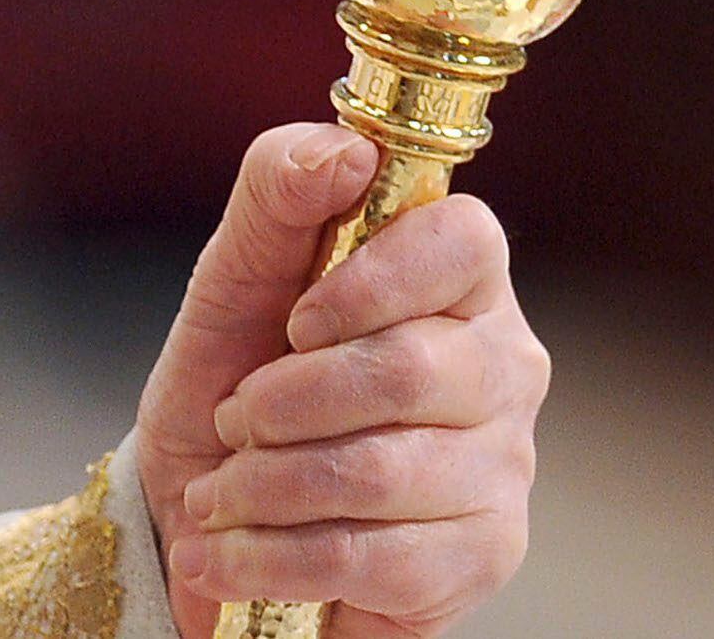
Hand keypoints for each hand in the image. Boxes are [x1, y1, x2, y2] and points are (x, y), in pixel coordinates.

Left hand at [134, 126, 546, 638]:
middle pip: (412, 370)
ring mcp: (504, 466)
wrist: (209, 512)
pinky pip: (377, 561)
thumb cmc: (236, 376)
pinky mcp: (482, 557)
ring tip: (218, 494)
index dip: (374, 279)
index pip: (466, 242)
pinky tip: (229, 555)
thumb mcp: (234, 274)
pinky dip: (275, 558)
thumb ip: (279, 191)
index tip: (296, 320)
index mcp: (458, 278)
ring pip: (383, 472)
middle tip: (235, 416)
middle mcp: (502, 366)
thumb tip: (346, 152)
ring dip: (266, 486)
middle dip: (287, 401)